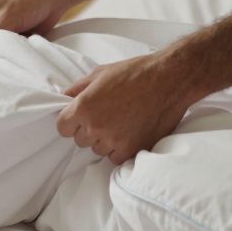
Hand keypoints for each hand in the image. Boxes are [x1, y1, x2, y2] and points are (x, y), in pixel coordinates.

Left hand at [57, 54, 190, 164]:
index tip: (81, 118)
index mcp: (84, 107)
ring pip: (98, 150)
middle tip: (106, 115)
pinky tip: (129, 132)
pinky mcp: (132, 150)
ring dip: (105, 140)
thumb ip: (76, 88)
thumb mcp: (99, 73)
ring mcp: (114, 141)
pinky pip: (116, 158)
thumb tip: (63, 98)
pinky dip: (120, 149)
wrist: (169, 79)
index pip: (62, 128)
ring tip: (121, 122)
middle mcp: (96, 127)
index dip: (71, 122)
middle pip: (80, 140)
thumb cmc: (134, 72)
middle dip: (89, 130)